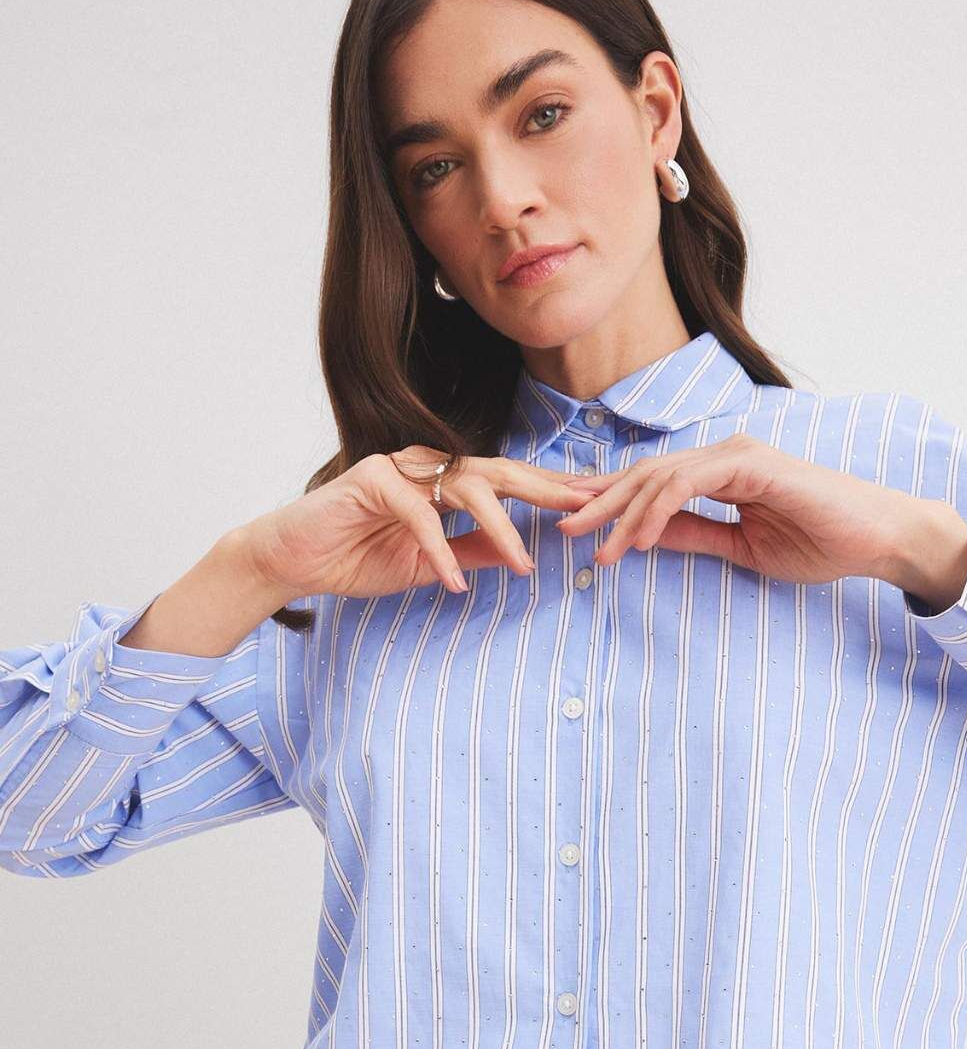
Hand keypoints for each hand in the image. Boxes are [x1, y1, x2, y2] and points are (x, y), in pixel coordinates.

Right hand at [237, 447, 594, 601]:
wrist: (293, 561)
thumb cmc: (355, 558)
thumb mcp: (429, 565)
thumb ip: (471, 553)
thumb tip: (520, 557)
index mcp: (443, 483)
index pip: (506, 482)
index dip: (548, 492)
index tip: (590, 506)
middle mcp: (426, 467)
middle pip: (498, 472)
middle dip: (545, 490)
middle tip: (584, 508)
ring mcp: (399, 468)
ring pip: (466, 488)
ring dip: (499, 529)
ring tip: (523, 564)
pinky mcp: (370, 480)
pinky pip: (418, 514)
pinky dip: (438, 549)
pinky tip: (452, 582)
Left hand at [554, 434, 922, 586]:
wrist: (877, 539)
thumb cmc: (821, 542)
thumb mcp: (742, 547)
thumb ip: (695, 536)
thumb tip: (643, 538)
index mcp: (720, 473)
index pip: (652, 484)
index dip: (610, 502)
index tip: (576, 527)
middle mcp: (722, 455)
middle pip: (644, 474)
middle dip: (599, 503)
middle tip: (562, 531)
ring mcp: (736, 455)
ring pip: (659, 477)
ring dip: (622, 514)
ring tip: (597, 548)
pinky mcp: (751, 463)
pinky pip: (689, 484)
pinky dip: (658, 510)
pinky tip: (639, 539)